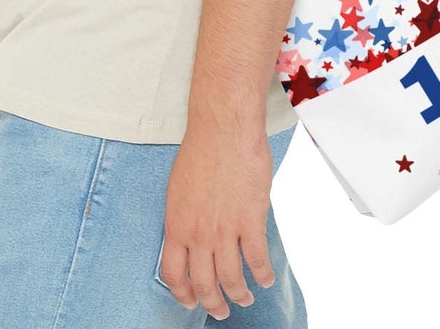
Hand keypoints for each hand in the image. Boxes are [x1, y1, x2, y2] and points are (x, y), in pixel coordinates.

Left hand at [158, 124, 275, 321]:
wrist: (224, 128)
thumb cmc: (201, 150)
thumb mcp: (178, 189)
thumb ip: (185, 218)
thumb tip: (192, 239)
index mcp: (176, 225)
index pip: (174, 275)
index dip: (183, 294)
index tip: (191, 300)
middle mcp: (198, 234)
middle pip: (204, 284)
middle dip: (213, 304)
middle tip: (221, 310)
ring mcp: (224, 230)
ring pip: (231, 280)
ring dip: (239, 295)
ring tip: (245, 298)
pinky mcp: (250, 222)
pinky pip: (258, 261)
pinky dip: (263, 275)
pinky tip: (265, 279)